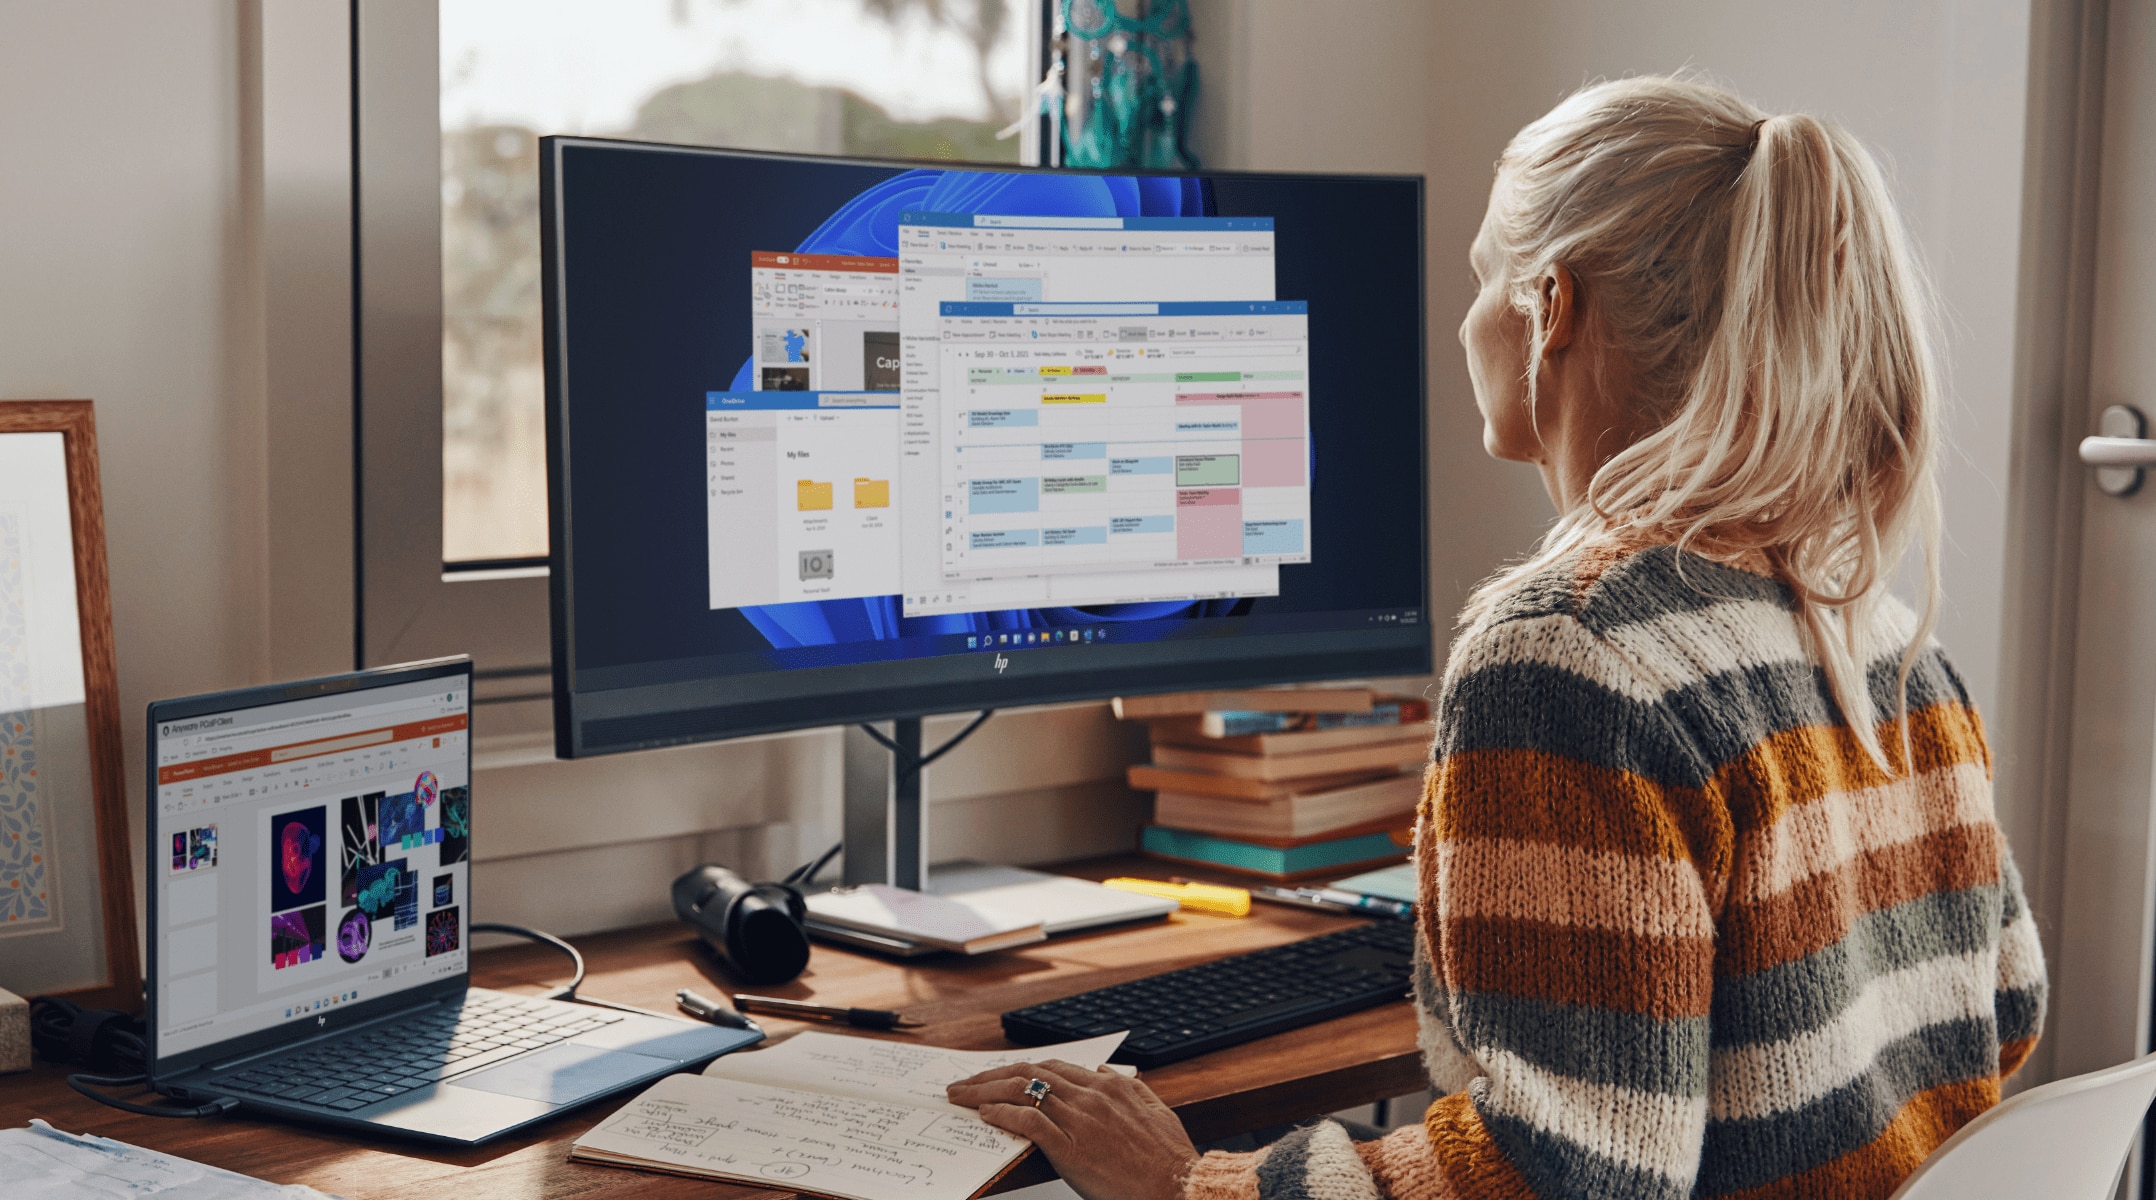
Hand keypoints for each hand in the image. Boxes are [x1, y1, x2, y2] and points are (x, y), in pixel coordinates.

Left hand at [948, 1059, 1197, 1199]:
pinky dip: (1002, 1114)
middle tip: (965, 1083)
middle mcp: (1092, 1096)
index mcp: (1110, 1087)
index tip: (998, 1074)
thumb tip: (1105, 1072)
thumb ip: (1130, 1088)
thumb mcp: (1156, 1111)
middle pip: (1029, 1072)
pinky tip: (986, 1116)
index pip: (1053, 1066)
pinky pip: (1028, 1121)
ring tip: (961, 1096)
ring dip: (985, 1090)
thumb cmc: (1169, 1160)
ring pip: (1022, 1090)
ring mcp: (1081, 1120)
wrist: (1178, 1189)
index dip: (1019, 1069)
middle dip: (991, 1075)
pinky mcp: (1071, 1147)